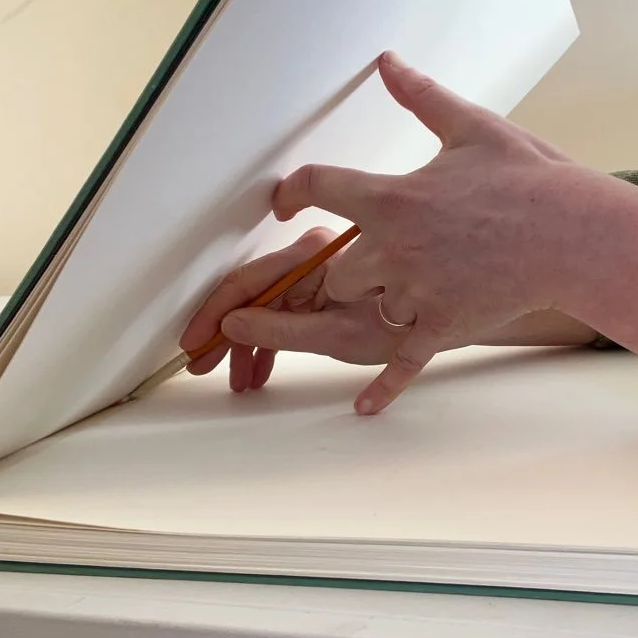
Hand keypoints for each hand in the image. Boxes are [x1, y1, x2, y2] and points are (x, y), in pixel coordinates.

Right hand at [180, 227, 405, 392]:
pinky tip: (260, 370)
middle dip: (226, 334)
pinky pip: (284, 315)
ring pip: (265, 309)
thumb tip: (232, 325)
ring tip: (241, 379)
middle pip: (252, 296)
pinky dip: (269, 343)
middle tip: (207, 365)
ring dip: (248, 344)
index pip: (247, 282)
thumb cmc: (398, 327)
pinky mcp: (321, 294)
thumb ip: (280, 330)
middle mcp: (310, 260)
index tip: (196, 341)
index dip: (215, 314)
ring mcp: (314, 277)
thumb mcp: (334, 336)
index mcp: (312, 258)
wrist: (442, 322)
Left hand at [269, 51, 600, 412]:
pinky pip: (401, 362)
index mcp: (392, 196)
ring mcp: (414, 292)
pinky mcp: (440, 326)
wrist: (578, 233)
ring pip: (360, 305)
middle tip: (365, 258)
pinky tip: (363, 408)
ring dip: (366, 299)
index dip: (293, 191)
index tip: (287, 203)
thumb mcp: (473, 128)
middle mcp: (392, 248)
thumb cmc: (529, 178)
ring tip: (392, 290)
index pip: (318, 187)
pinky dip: (382, 387)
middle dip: (344, 263)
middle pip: (334, 265)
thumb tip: (387, 62)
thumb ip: (421, 98)